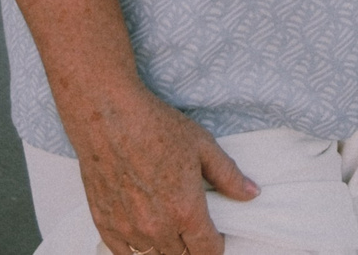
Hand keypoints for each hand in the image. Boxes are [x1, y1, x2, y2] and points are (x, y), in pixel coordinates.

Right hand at [74, 88, 258, 254]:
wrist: (108, 116)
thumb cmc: (155, 126)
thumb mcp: (202, 145)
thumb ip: (228, 175)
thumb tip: (251, 193)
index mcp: (185, 210)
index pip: (208, 251)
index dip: (216, 246)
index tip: (216, 236)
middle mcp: (157, 227)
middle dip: (192, 248)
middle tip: (193, 231)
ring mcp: (128, 229)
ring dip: (165, 250)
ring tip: (169, 230)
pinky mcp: (105, 224)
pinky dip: (137, 250)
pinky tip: (144, 233)